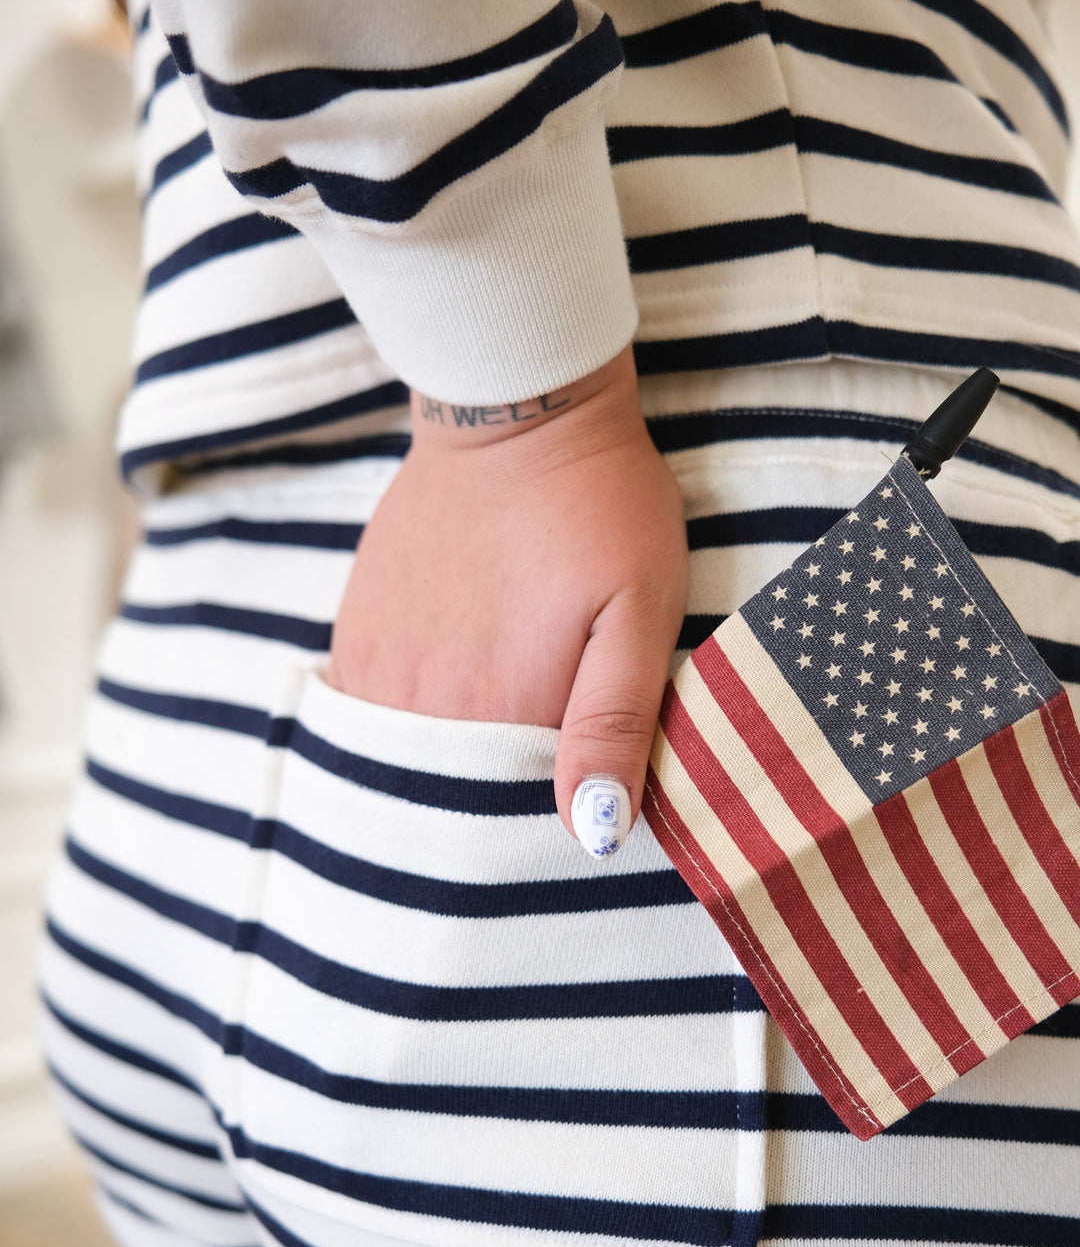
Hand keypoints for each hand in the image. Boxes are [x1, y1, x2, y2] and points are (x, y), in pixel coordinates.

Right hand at [326, 347, 687, 847]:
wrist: (515, 412)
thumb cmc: (599, 510)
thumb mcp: (640, 614)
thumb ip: (614, 726)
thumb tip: (592, 834)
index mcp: (506, 714)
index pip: (514, 819)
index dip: (548, 820)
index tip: (576, 801)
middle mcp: (427, 707)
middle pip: (453, 800)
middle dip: (492, 802)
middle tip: (538, 753)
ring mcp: (380, 672)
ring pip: (406, 764)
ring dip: (446, 764)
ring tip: (494, 718)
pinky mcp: (354, 637)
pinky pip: (368, 718)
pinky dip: (405, 726)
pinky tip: (446, 693)